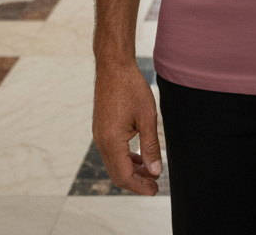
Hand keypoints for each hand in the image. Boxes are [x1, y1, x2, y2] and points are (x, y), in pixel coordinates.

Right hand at [93, 60, 163, 195]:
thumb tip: (155, 170)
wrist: (113, 66)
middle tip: (155, 184)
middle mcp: (101, 141)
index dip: (140, 186)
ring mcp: (99, 135)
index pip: (124, 176)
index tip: (156, 190)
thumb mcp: (147, 117)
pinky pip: (112, 152)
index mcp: (111, 141)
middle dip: (136, 181)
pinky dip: (125, 158)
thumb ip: (150, 146)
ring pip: (114, 164)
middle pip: (117, 174)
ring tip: (150, 170)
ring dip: (131, 170)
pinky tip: (139, 156)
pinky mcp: (101, 129)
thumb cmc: (130, 87)